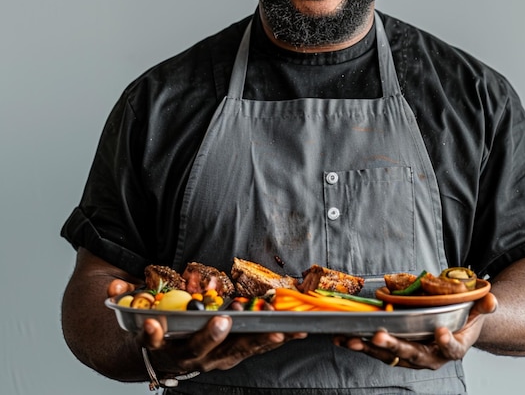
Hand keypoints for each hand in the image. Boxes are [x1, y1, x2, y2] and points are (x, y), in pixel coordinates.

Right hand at [102, 278, 308, 374]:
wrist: (155, 358)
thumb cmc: (149, 328)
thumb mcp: (131, 313)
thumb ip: (121, 298)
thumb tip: (112, 284)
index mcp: (159, 346)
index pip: (153, 342)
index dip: (152, 334)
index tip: (153, 324)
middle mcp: (186, 358)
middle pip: (197, 351)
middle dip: (209, 337)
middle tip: (221, 321)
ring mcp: (210, 359)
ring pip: (232, 353)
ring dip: (254, 342)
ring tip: (275, 329)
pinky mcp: (230, 355)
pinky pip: (252, 349)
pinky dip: (271, 340)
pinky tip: (293, 330)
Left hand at [334, 292, 496, 369]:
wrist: (455, 333)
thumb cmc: (464, 320)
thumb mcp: (477, 311)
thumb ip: (484, 306)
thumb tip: (492, 298)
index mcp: (453, 347)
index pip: (451, 348)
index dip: (446, 341)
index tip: (440, 332)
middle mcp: (431, 356)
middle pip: (413, 353)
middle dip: (395, 345)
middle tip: (380, 335)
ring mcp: (411, 356)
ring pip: (390, 355)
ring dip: (369, 346)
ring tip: (352, 338)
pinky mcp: (396, 352)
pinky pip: (377, 351)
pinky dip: (360, 344)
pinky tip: (342, 337)